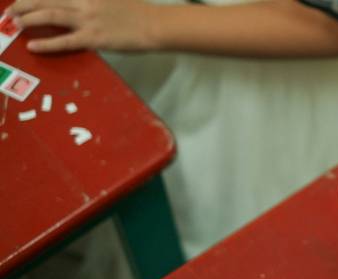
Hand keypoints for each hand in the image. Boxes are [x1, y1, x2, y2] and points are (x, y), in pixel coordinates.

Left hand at [6, 0, 160, 51]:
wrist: (154, 25)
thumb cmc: (137, 12)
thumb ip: (91, 0)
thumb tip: (73, 5)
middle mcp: (84, 2)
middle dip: (24, 3)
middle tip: (10, 10)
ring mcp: (88, 20)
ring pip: (50, 15)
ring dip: (29, 18)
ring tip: (15, 23)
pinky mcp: (94, 38)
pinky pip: (64, 41)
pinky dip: (46, 43)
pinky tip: (33, 46)